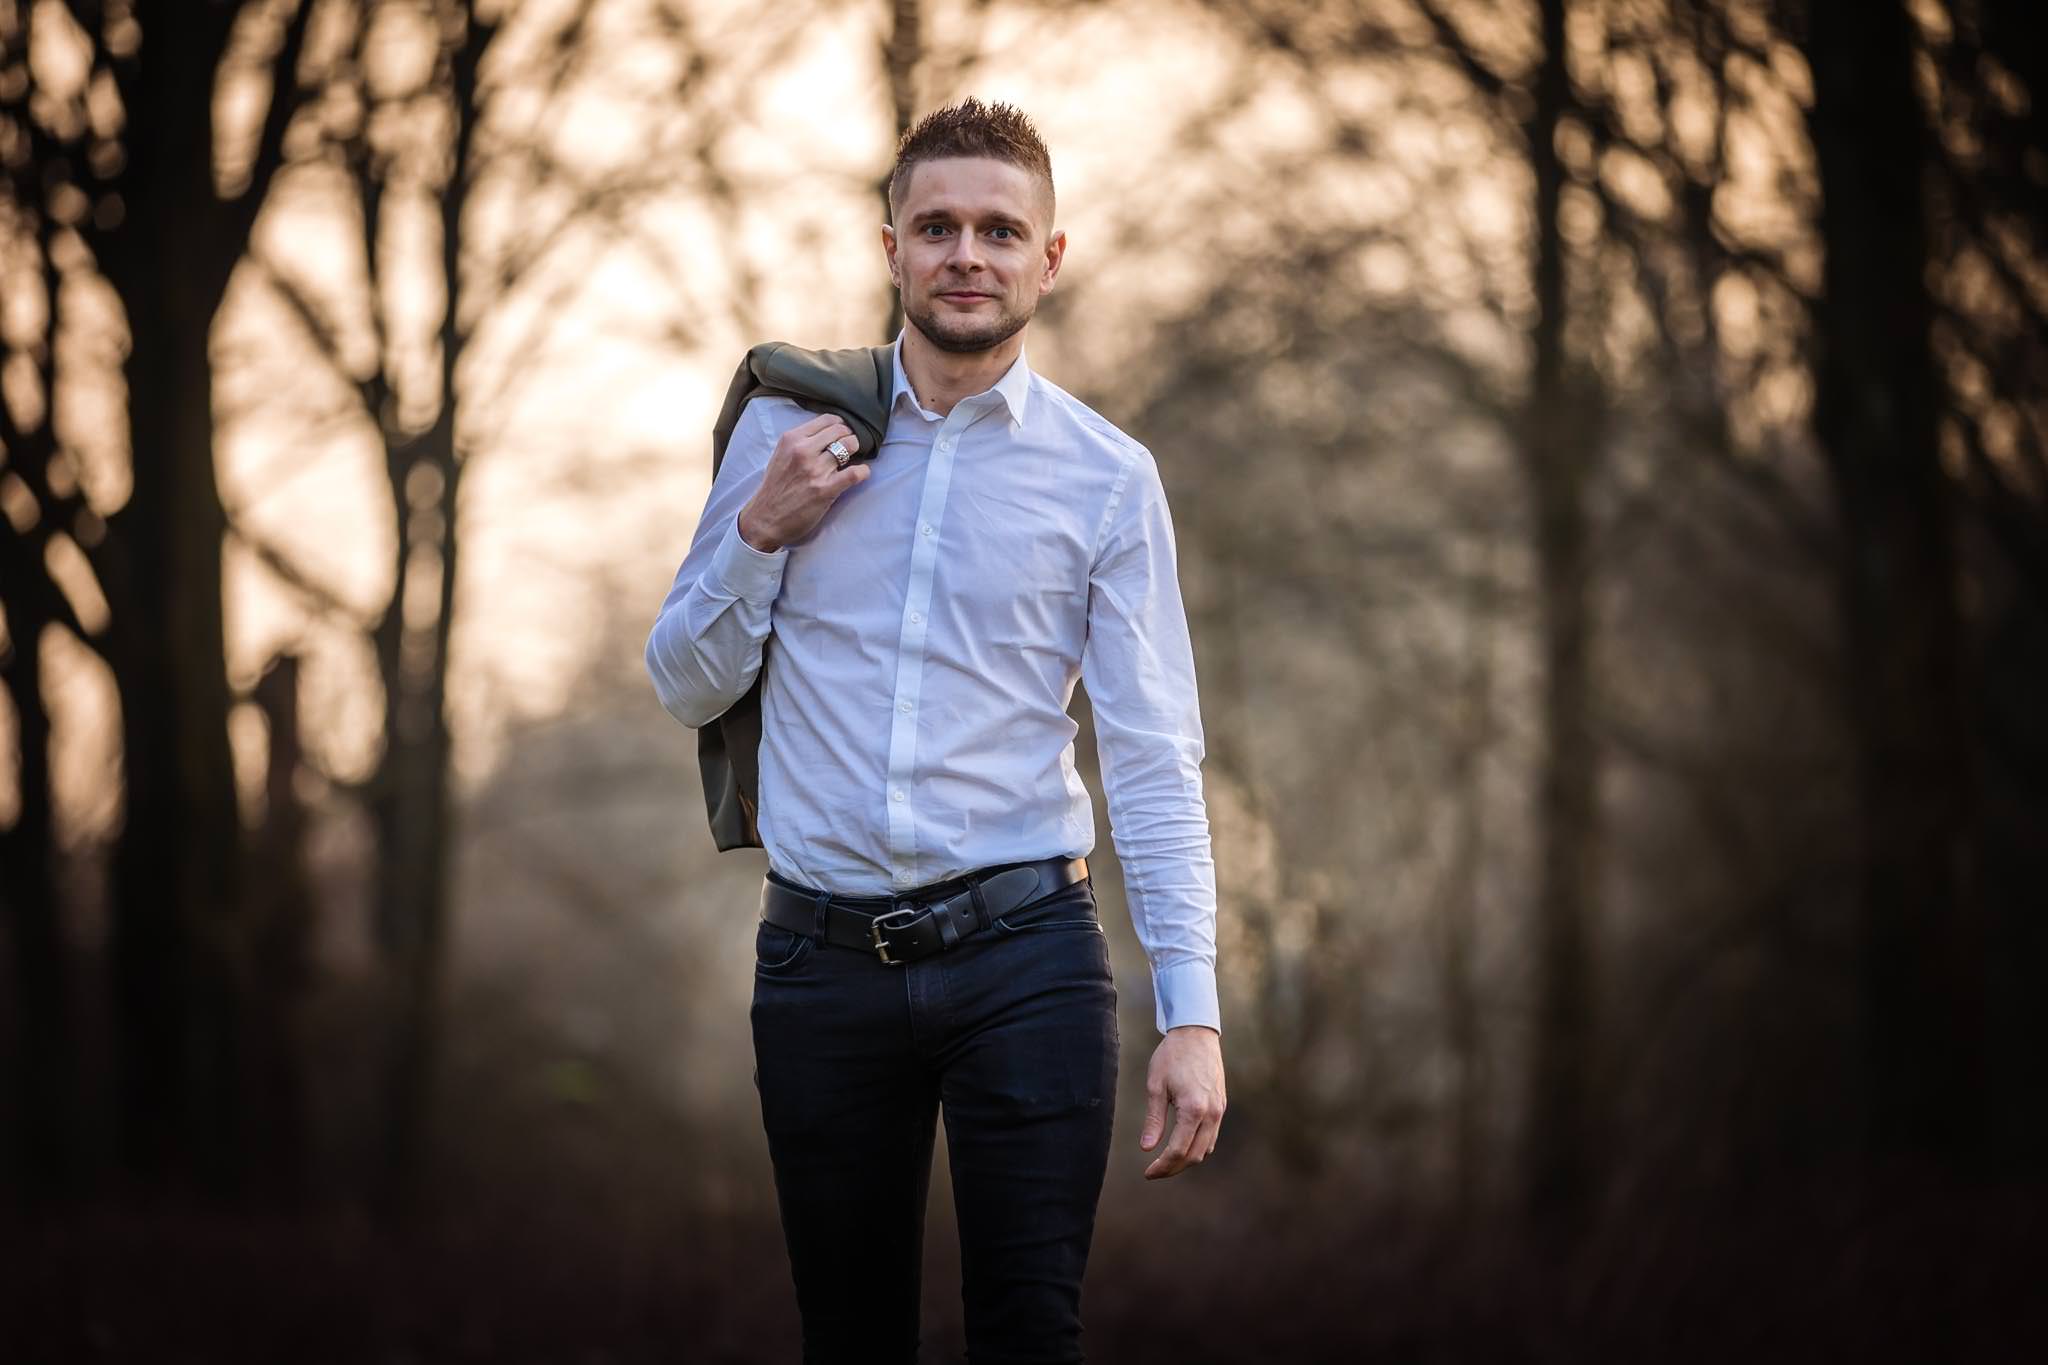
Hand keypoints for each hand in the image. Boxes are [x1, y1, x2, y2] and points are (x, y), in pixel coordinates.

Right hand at [737, 413, 868, 552]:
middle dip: (849, 438)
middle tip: (849, 449)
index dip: (840, 426)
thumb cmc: (775, 488)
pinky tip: (860, 474)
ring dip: (856, 453)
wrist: (764, 518)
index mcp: (791, 439)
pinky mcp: (825, 489)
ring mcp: (815, 470)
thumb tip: (828, 434)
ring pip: (850, 447)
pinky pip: (856, 473)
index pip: (827, 419)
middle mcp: (803, 451)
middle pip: (841, 430)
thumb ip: (800, 442)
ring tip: (850, 462)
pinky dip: (863, 472)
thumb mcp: (781, 455)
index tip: (841, 435)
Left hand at [1139, 1024, 1224, 1179]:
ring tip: (1166, 1162)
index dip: (1162, 1166)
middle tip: (1154, 1172)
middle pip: (1194, 1156)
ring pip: (1206, 1149)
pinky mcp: (1221, 1106)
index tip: (1147, 1173)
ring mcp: (1219, 1110)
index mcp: (1193, 1109)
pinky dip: (1197, 1147)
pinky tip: (1182, 1146)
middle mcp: (1211, 1113)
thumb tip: (1146, 1148)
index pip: (1178, 1150)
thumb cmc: (1172, 1055)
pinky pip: (1212, 1136)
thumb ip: (1153, 1119)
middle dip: (1173, 1168)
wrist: (1196, 1033)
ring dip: (1186, 1160)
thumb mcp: (1156, 1085)